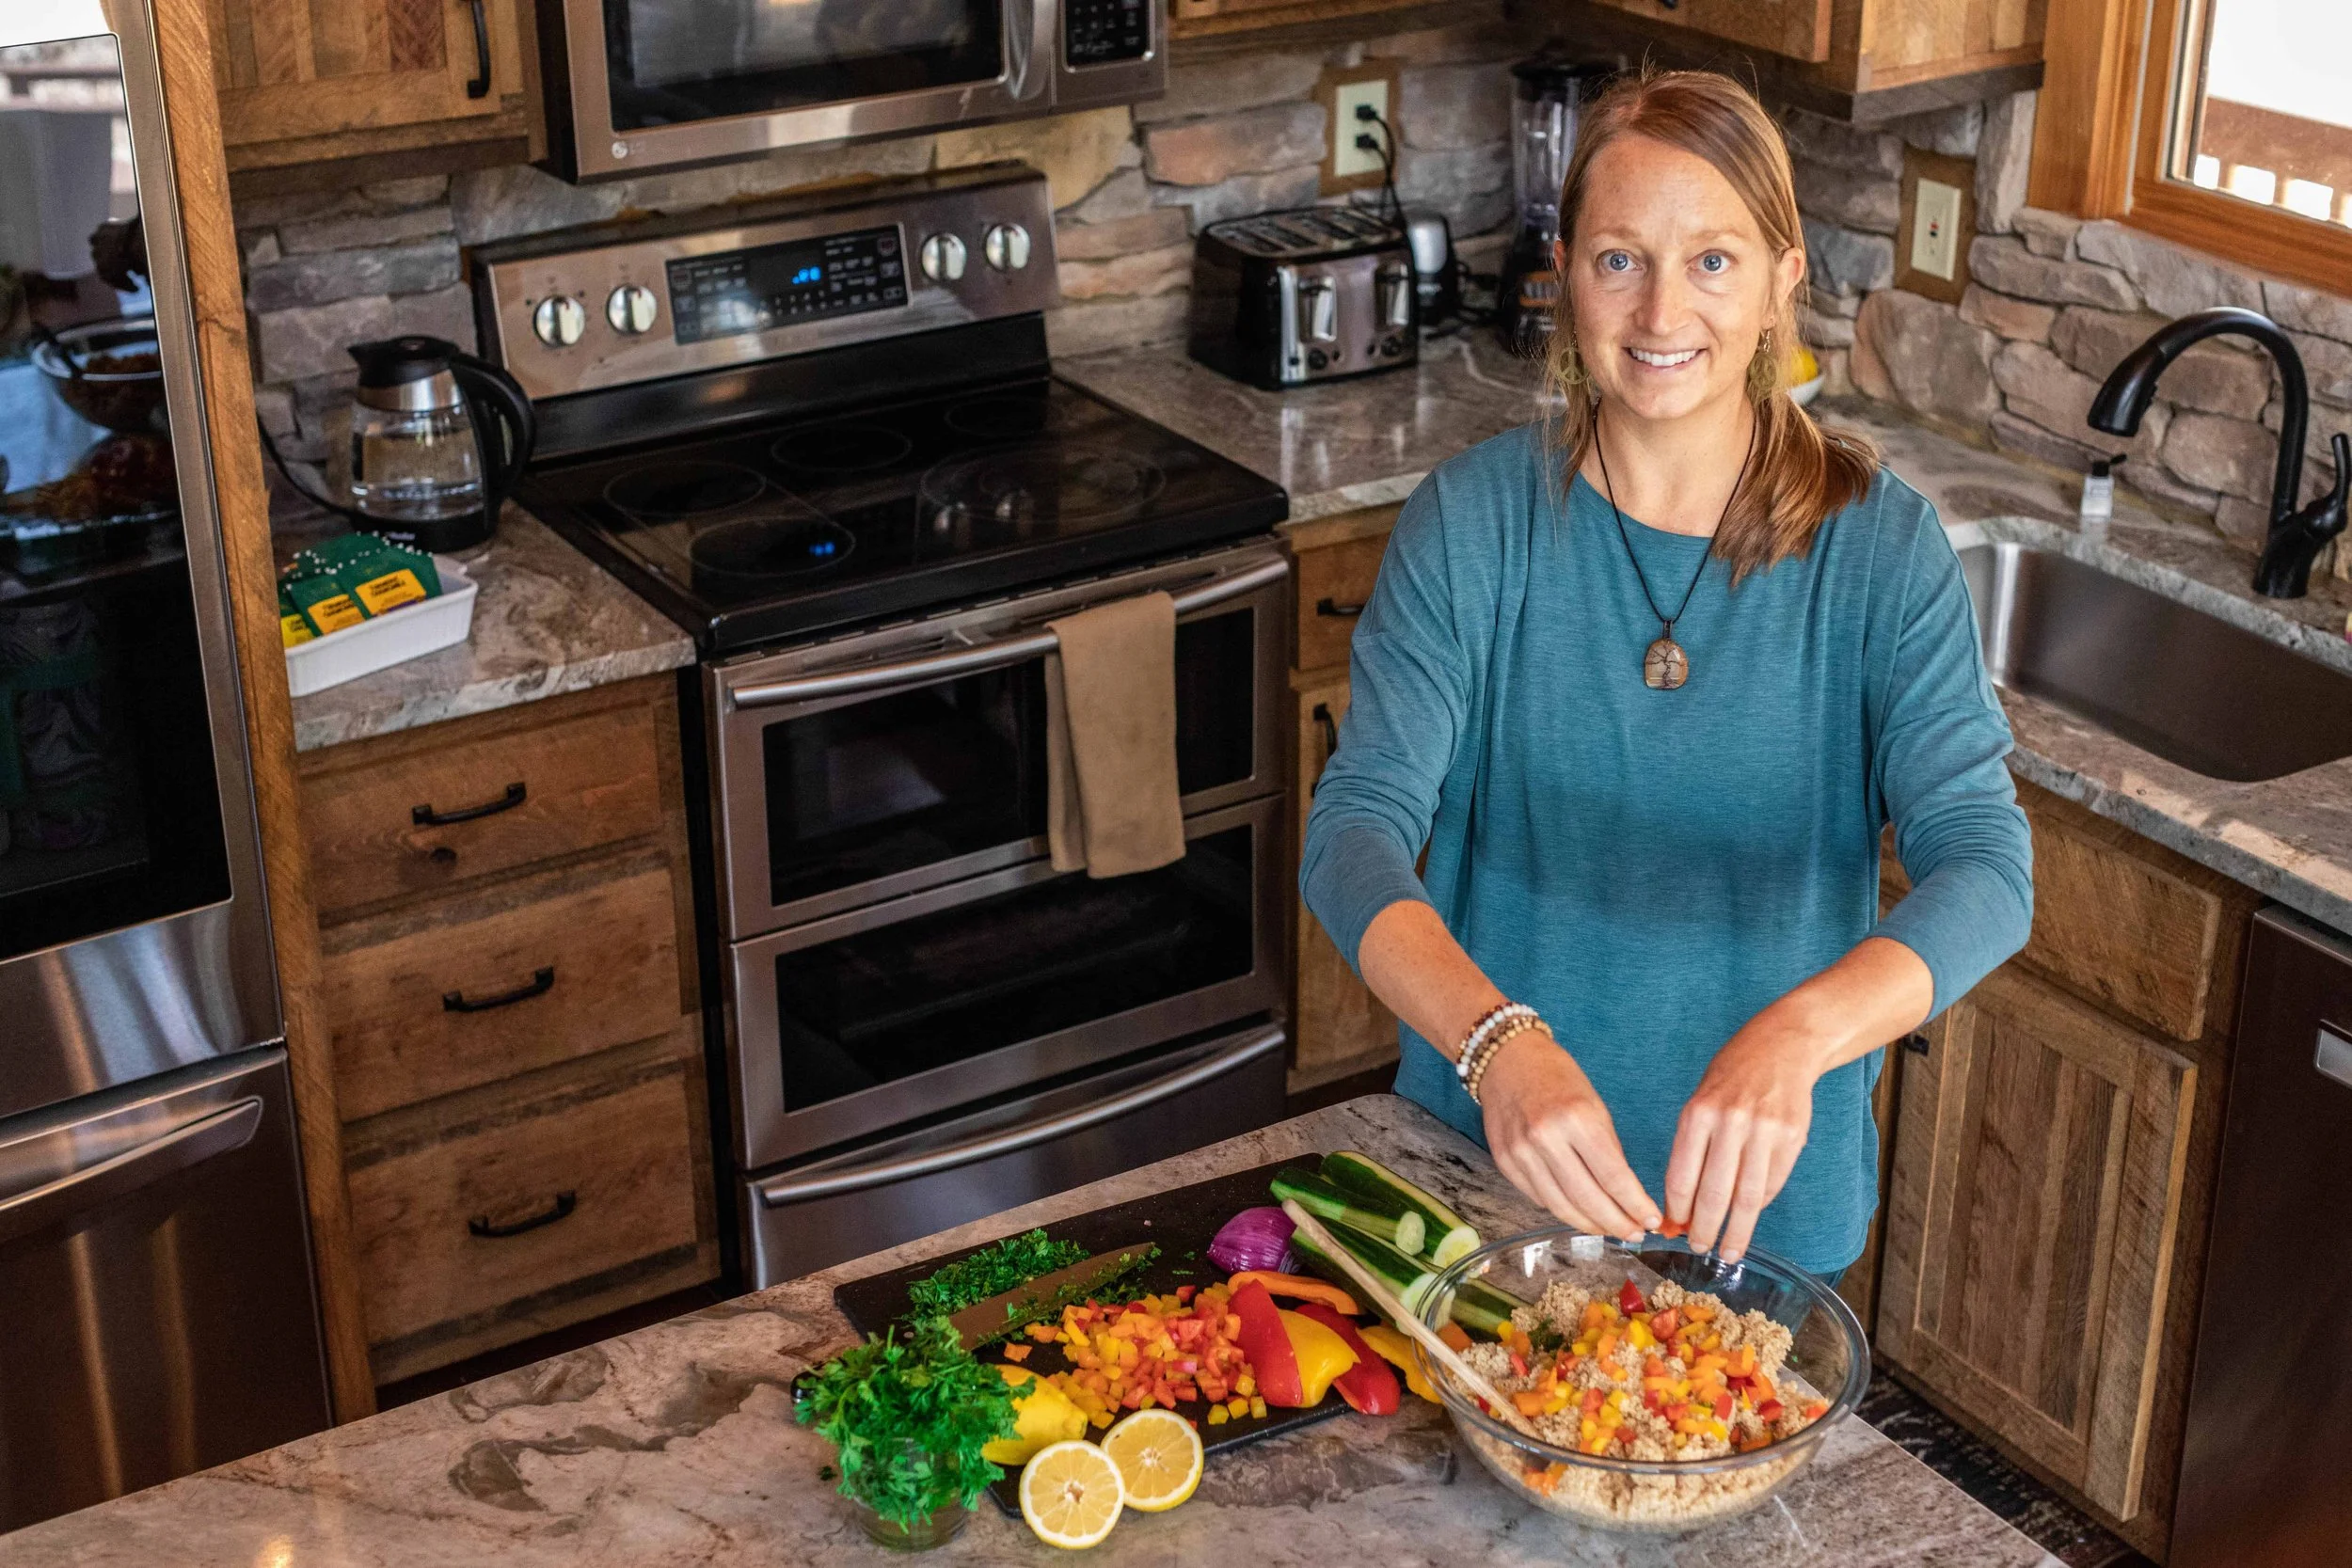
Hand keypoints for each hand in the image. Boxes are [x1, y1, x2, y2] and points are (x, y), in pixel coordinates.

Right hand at [1481, 1028, 1661, 1241]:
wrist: (1506, 1059)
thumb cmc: (1557, 1077)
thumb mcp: (1594, 1105)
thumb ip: (1608, 1149)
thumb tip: (1626, 1194)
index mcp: (1577, 1118)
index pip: (1613, 1177)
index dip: (1636, 1206)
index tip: (1652, 1222)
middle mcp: (1546, 1138)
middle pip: (1588, 1199)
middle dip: (1616, 1223)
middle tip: (1635, 1235)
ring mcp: (1521, 1152)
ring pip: (1561, 1206)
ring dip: (1590, 1224)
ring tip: (1610, 1229)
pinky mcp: (1505, 1162)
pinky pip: (1539, 1198)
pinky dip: (1562, 1209)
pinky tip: (1579, 1213)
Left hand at [1663, 1014, 1826, 1262]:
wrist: (1783, 1046)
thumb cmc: (1732, 1076)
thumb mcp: (1700, 1101)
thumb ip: (1692, 1148)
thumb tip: (1680, 1203)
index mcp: (1698, 1114)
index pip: (1682, 1176)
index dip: (1677, 1210)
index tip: (1673, 1230)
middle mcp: (1731, 1123)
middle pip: (1715, 1193)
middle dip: (1705, 1229)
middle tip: (1699, 1249)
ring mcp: (1765, 1132)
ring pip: (1747, 1197)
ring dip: (1737, 1231)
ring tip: (1728, 1252)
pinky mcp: (1792, 1138)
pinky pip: (1772, 1183)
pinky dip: (1759, 1205)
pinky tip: (1750, 1217)